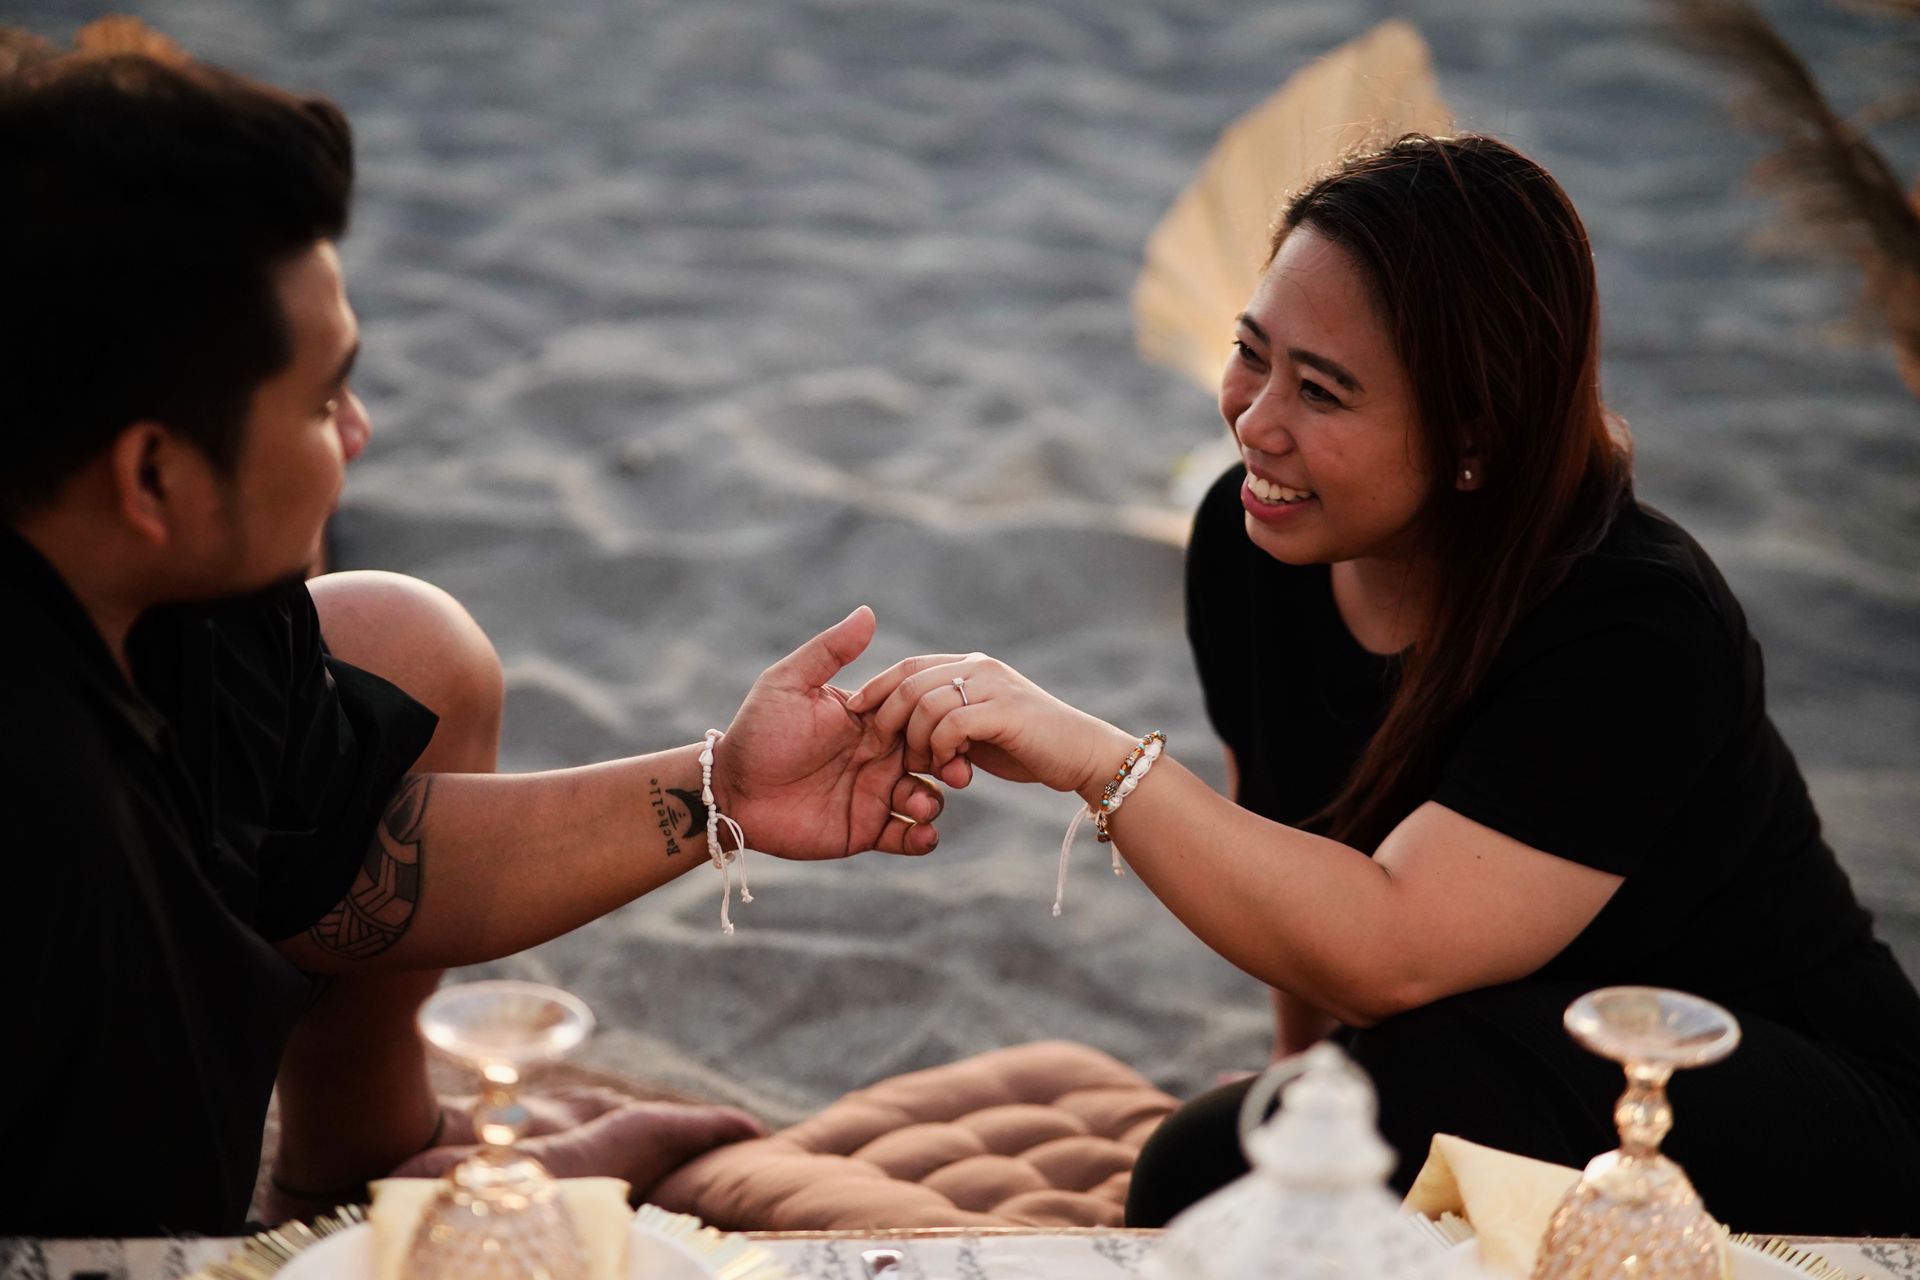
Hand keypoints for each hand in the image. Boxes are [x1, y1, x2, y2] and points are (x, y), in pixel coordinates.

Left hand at [714, 606, 942, 858]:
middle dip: (951, 765)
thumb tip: (867, 612)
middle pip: (932, 758)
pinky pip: (905, 837)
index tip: (953, 727)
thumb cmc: (758, 731)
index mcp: (870, 721)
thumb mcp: (790, 684)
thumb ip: (830, 651)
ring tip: (921, 806)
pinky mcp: (865, 830)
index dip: (940, 722)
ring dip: (933, 802)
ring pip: (924, 798)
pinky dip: (922, 838)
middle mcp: (879, 756)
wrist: (731, 789)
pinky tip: (920, 834)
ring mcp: (874, 794)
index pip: (918, 717)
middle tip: (957, 772)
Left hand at [848, 652, 1134, 801]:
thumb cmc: (1030, 746)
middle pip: (909, 683)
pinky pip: (950, 724)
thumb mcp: (979, 727)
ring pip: (925, 704)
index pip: (908, 667)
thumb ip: (946, 718)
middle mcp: (977, 667)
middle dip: (887, 719)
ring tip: (926, 768)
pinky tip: (949, 770)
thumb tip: (905, 724)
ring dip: (916, 741)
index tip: (853, 713)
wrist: (1082, 756)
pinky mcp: (1003, 712)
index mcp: (969, 666)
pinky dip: (940, 749)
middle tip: (884, 754)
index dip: (877, 687)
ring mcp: (991, 686)